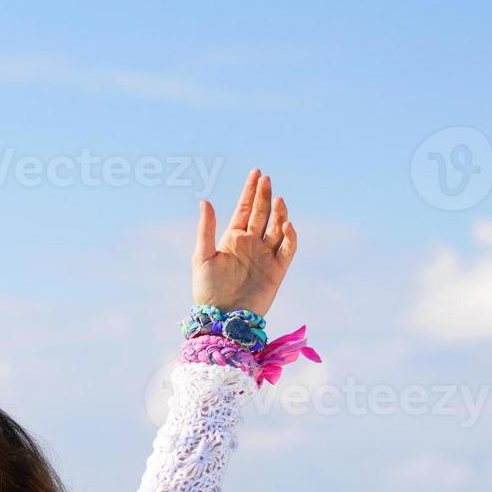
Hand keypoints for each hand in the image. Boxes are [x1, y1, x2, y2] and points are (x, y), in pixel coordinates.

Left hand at [191, 167, 298, 316]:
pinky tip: (285, 225)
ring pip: (276, 229)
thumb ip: (206, 229)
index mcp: (233, 239)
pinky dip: (290, 237)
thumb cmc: (207, 290)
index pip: (244, 209)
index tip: (256, 173)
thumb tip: (206, 201)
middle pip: (261, 214)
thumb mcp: (202, 256)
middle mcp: (251, 244)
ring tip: (277, 199)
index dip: (250, 192)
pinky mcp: (277, 270)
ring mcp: (265, 256)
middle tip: (266, 179)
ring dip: (278, 214)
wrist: (222, 318)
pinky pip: (288, 250)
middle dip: (264, 196)